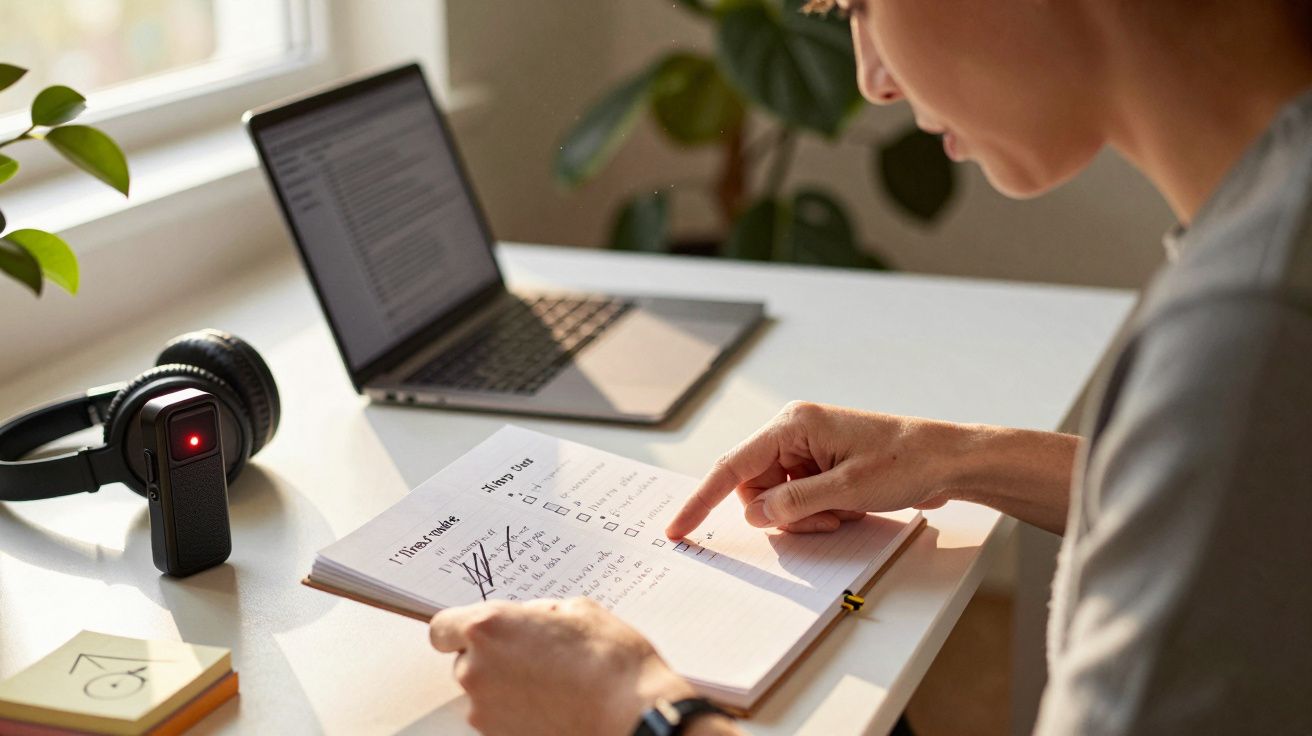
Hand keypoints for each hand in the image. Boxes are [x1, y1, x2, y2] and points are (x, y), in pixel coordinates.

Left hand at [429, 597, 699, 735]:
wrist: (629, 714)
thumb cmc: (609, 661)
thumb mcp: (576, 610)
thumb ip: (535, 613)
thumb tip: (527, 621)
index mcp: (489, 627)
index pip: (441, 628)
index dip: (460, 628)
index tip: (476, 631)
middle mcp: (477, 669)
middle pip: (465, 659)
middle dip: (492, 655)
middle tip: (535, 652)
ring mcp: (485, 709)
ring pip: (483, 689)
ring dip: (505, 683)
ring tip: (551, 680)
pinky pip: (499, 715)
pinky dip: (517, 709)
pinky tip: (552, 701)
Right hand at [666, 401, 964, 537]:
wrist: (948, 460)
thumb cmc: (905, 462)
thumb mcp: (846, 490)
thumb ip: (793, 504)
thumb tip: (756, 514)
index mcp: (792, 424)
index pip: (731, 466)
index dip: (701, 500)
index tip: (677, 528)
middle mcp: (793, 431)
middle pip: (753, 487)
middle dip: (780, 514)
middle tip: (821, 521)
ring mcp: (806, 448)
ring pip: (775, 499)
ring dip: (803, 517)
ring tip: (842, 512)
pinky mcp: (819, 464)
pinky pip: (797, 499)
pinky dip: (817, 513)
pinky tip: (848, 508)